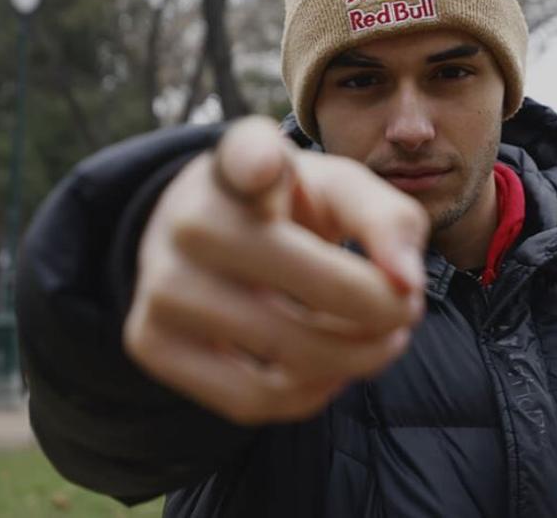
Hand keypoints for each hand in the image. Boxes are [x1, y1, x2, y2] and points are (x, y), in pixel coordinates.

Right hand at [124, 116, 428, 423]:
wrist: (208, 234)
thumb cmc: (290, 208)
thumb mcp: (342, 192)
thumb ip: (389, 221)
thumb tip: (405, 285)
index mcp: (241, 160)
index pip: (243, 156)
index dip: (256, 162)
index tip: (266, 167)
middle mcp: (190, 217)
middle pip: (317, 284)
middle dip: (385, 311)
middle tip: (407, 311)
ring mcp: (162, 282)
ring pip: (289, 353)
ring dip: (359, 360)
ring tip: (379, 341)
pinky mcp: (149, 340)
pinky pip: (250, 399)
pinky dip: (310, 395)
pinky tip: (330, 369)